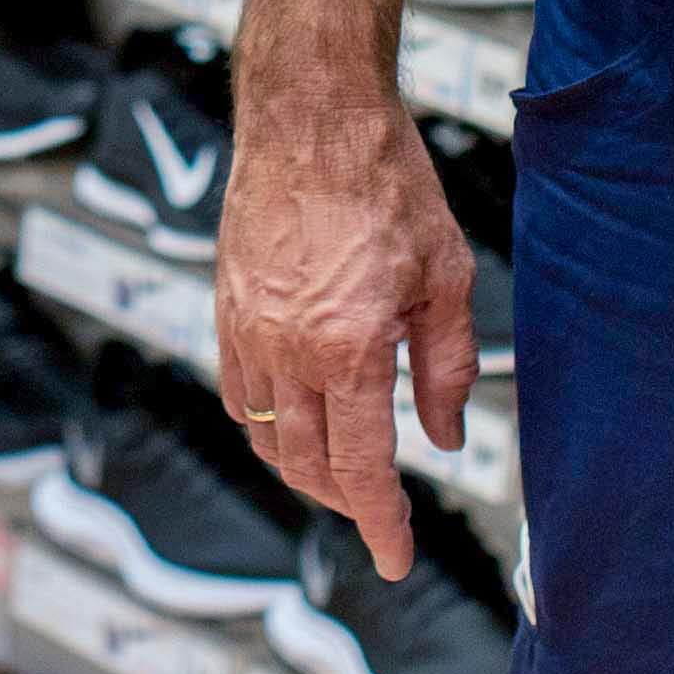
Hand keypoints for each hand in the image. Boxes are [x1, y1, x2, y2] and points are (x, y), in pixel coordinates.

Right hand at [212, 85, 477, 578]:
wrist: (312, 114)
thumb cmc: (387, 183)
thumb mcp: (445, 276)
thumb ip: (446, 367)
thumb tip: (443, 436)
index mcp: (349, 347)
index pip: (363, 470)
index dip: (382, 526)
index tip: (395, 559)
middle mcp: (288, 349)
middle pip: (310, 467)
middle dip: (349, 503)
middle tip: (384, 510)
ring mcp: (247, 330)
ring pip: (267, 438)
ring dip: (306, 469)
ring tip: (344, 471)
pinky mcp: (226, 307)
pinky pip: (239, 394)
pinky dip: (268, 425)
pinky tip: (297, 418)